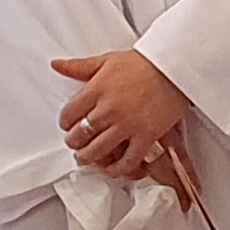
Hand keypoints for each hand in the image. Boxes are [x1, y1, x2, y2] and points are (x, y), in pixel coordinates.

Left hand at [52, 50, 191, 179]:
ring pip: (98, 150)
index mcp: (96, 89)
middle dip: (74, 143)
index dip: (65, 123)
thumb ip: (79, 66)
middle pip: (81, 135)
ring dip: (88, 158)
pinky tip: (113, 169)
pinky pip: (128, 160)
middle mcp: (108, 109)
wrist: (174, 68)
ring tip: (87, 158)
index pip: (69, 114)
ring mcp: (127, 124)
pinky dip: (118, 169)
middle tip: (76, 145)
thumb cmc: (143, 63)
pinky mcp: (146, 136)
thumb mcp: (106, 60)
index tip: (68, 126)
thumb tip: (56, 64)